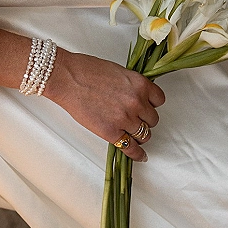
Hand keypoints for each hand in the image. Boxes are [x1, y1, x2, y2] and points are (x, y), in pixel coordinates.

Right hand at [44, 50, 164, 161]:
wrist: (68, 78)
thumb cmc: (86, 70)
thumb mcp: (118, 72)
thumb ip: (130, 86)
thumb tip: (133, 96)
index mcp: (139, 84)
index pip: (159, 100)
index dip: (152, 105)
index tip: (148, 107)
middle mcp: (136, 102)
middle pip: (152, 119)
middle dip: (144, 120)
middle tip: (136, 120)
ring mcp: (125, 118)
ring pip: (144, 134)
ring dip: (139, 135)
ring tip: (132, 135)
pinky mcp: (112, 132)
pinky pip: (131, 148)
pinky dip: (137, 154)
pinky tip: (139, 156)